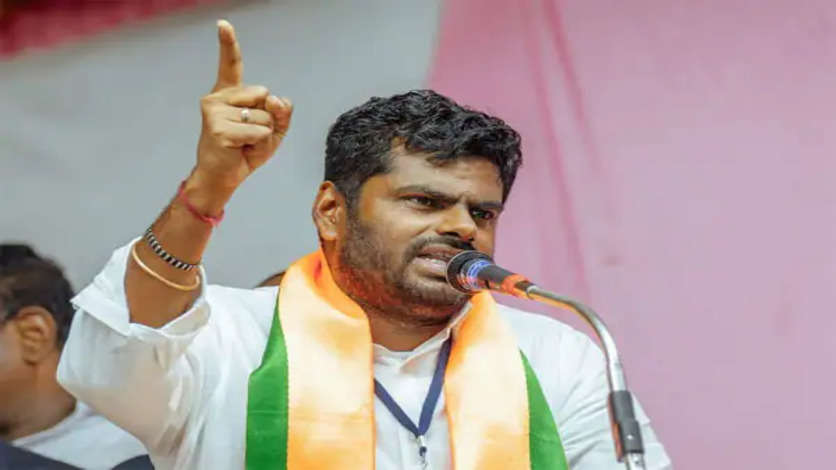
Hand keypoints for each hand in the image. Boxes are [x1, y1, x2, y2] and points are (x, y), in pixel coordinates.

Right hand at [193, 20, 292, 191]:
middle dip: (268, 119)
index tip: (223, 24)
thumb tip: (277, 98)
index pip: (231, 65)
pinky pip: (258, 131)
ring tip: (244, 144)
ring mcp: (215, 111)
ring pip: (264, 116)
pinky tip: (240, 149)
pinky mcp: (218, 128)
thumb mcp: (273, 131)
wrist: (224, 177)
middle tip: (249, 136)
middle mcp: (218, 97)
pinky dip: (258, 144)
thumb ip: (281, 113)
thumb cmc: (245, 152)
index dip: (228, 44)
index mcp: (229, 94)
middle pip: (265, 95)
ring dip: (263, 135)